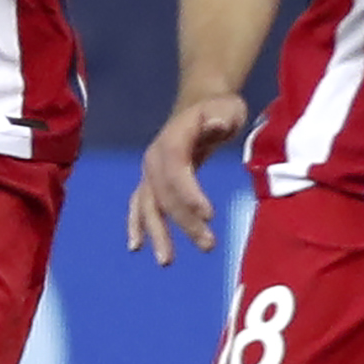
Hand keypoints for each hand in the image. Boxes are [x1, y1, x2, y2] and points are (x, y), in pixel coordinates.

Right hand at [125, 91, 247, 263]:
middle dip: (184, 221)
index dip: (189, 193)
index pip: (177, 169)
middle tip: (208, 245)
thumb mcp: (226, 107)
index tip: (209, 215)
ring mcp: (150, 170)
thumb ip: (222, 117)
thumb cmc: (218, 108)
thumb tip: (217, 124)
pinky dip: (137, 225)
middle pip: (165, 193)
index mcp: (174, 138)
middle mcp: (155, 157)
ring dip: (158, 233)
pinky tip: (137, 247)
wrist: (199, 103)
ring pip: (149, 205)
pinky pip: (140, 205)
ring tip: (167, 261)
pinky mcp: (151, 181)